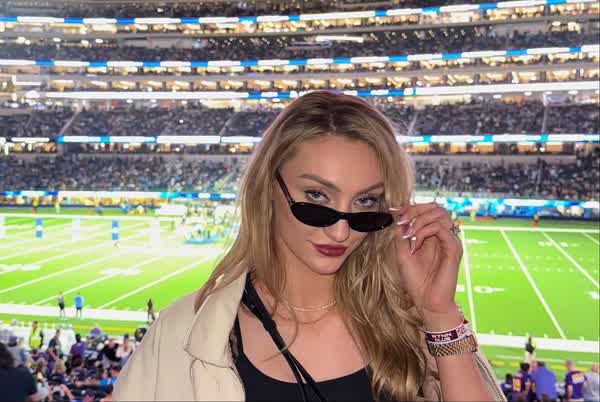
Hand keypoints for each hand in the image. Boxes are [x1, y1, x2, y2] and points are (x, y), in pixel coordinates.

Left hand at [389, 202, 462, 329]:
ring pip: (440, 213)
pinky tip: (415, 243)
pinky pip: (441, 228)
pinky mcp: (454, 248)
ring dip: (419, 221)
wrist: (426, 301)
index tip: (395, 211)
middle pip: (436, 207)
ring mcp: (450, 241)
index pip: (428, 209)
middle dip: (415, 210)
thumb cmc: (416, 280)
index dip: (411, 207)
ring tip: (409, 237)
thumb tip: (398, 215)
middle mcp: (444, 235)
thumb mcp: (402, 252)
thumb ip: (401, 234)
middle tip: (401, 221)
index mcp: (433, 235)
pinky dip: (424, 231)